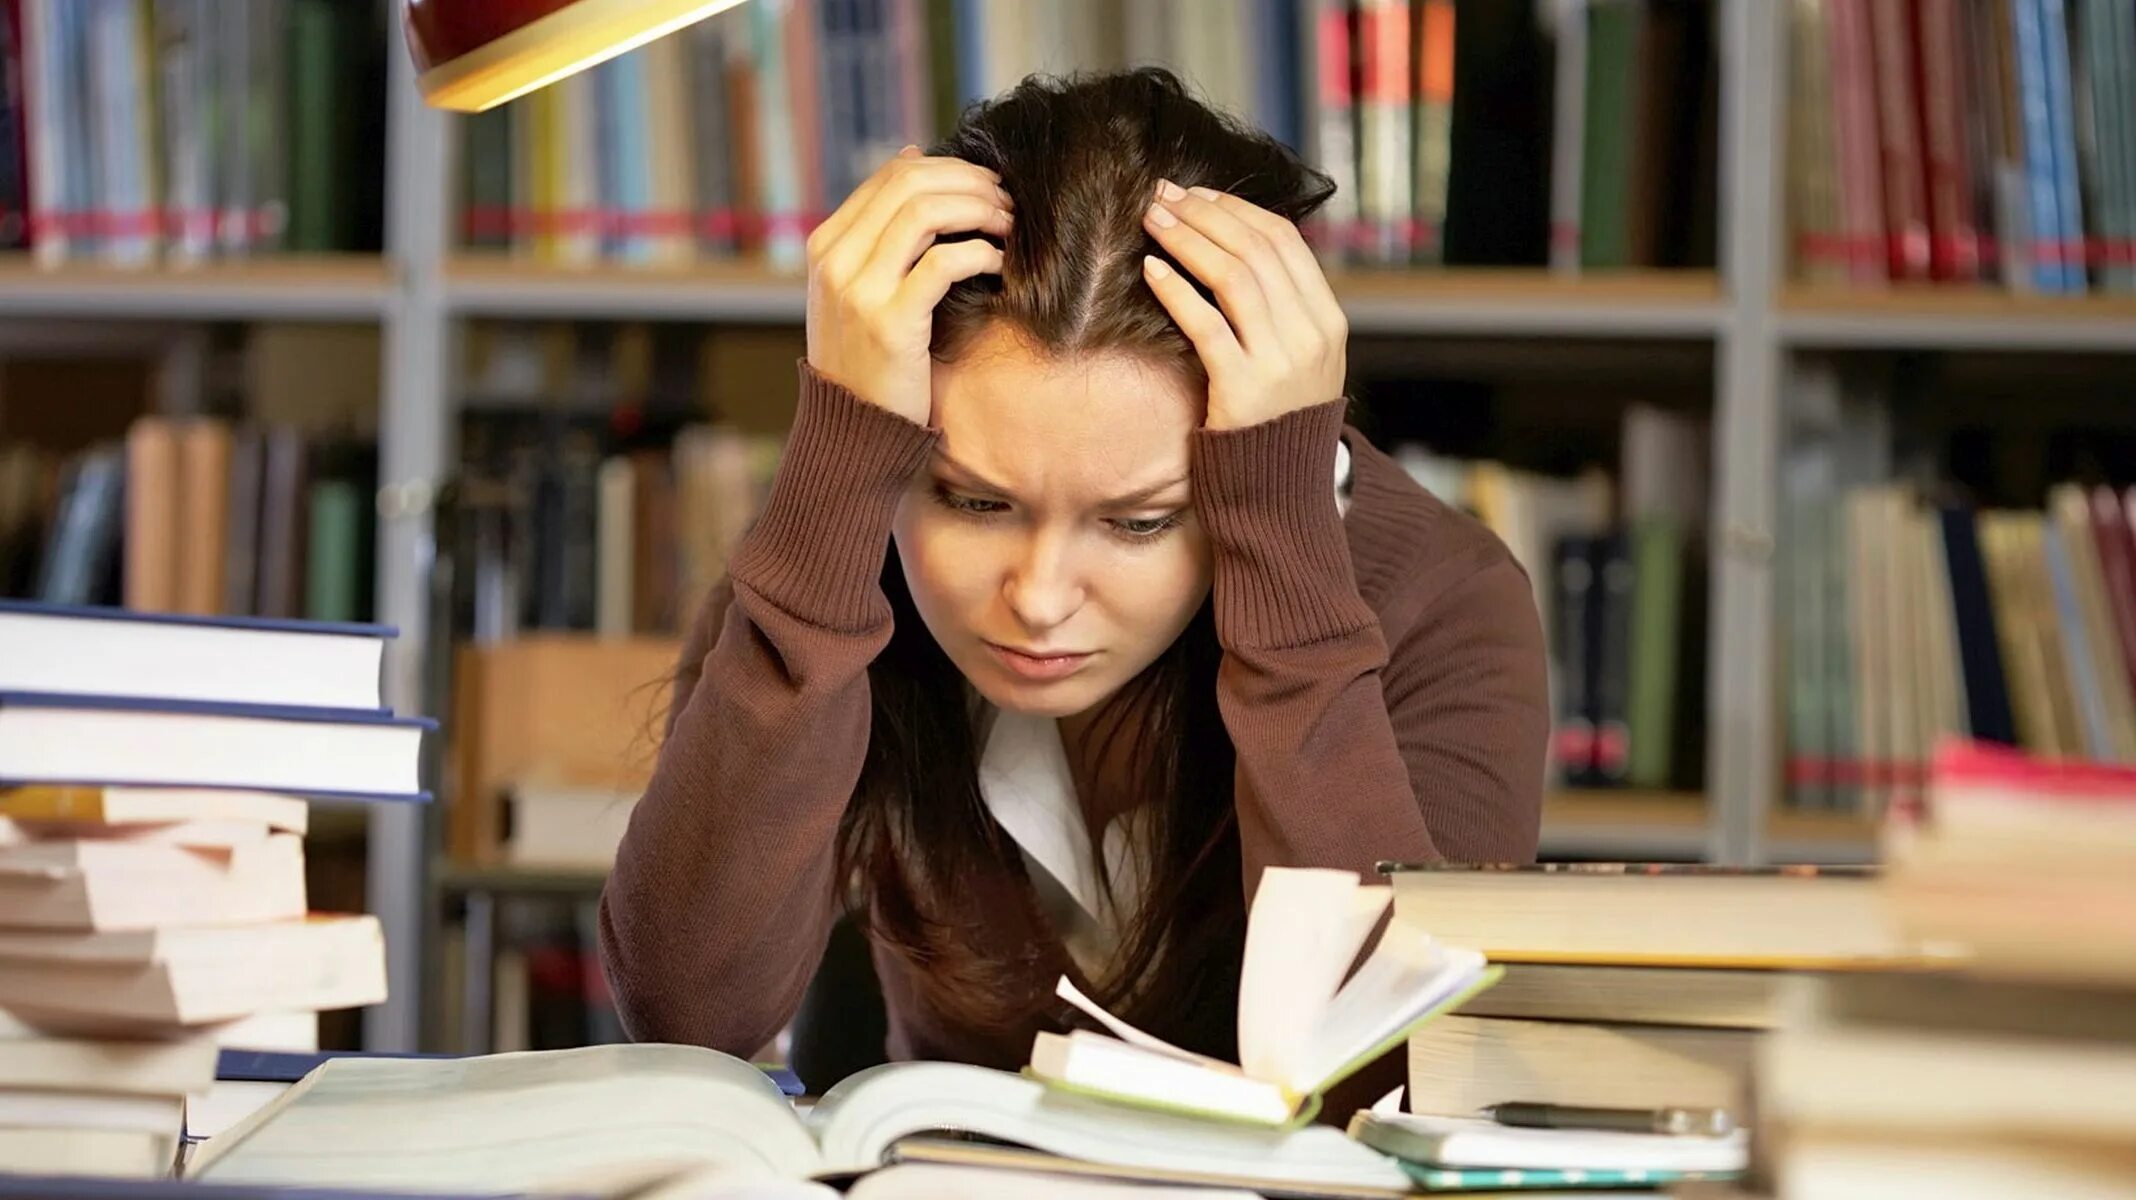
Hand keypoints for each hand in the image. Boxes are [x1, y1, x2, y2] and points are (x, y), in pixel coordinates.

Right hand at [805, 146, 1012, 424]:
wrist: (853, 430)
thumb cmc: (870, 358)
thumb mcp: (859, 289)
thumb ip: (881, 230)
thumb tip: (914, 153)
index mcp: (826, 245)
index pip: (892, 176)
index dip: (949, 169)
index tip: (986, 186)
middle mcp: (835, 261)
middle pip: (910, 184)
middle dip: (970, 182)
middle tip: (1007, 200)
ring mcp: (858, 291)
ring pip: (926, 213)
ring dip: (979, 210)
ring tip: (1009, 225)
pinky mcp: (890, 323)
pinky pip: (943, 263)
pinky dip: (979, 252)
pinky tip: (998, 262)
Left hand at [1139, 182, 1348, 430]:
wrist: (1281, 490)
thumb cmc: (1277, 417)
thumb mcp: (1300, 358)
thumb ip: (1282, 308)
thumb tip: (1234, 243)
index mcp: (1328, 319)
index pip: (1284, 241)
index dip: (1237, 209)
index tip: (1197, 193)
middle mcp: (1311, 334)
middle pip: (1256, 249)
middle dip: (1205, 214)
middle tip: (1163, 196)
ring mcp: (1280, 361)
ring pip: (1233, 276)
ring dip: (1188, 240)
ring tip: (1153, 221)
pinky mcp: (1243, 387)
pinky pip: (1206, 324)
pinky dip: (1177, 290)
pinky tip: (1152, 270)